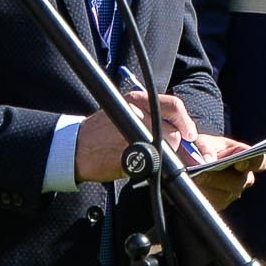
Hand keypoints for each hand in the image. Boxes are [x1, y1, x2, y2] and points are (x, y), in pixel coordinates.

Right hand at [75, 90, 197, 181]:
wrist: (76, 147)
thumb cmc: (100, 132)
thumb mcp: (123, 111)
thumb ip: (149, 115)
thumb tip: (177, 131)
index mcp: (136, 100)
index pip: (173, 106)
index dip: (185, 121)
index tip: (189, 133)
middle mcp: (137, 115)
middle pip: (174, 131)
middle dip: (175, 144)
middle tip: (169, 150)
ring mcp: (134, 135)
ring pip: (167, 148)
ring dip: (166, 155)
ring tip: (150, 155)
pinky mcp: (130, 155)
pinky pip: (154, 162)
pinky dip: (153, 165)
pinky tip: (140, 162)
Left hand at [185, 134, 263, 209]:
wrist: (192, 159)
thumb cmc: (203, 147)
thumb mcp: (203, 141)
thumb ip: (207, 148)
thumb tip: (209, 161)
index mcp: (246, 158)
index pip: (259, 161)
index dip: (252, 162)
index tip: (239, 161)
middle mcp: (243, 178)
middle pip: (238, 182)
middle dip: (219, 178)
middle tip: (201, 174)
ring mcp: (232, 193)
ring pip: (224, 195)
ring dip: (208, 188)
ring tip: (193, 180)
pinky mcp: (220, 204)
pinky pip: (213, 204)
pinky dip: (202, 196)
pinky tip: (192, 188)